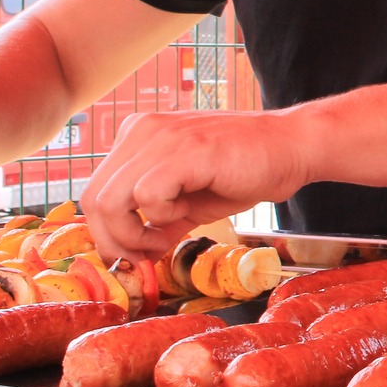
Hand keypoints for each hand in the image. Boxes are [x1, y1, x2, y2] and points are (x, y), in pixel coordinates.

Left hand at [82, 110, 311, 262]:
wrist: (293, 147)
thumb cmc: (247, 170)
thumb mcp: (191, 201)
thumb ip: (158, 221)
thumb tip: (134, 254)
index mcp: (138, 137)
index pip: (95, 191)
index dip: (107, 232)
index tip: (136, 253)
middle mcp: (142, 131)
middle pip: (93, 199)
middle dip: (113, 240)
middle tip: (145, 255)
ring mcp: (162, 138)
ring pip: (109, 200)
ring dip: (133, 233)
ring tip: (163, 238)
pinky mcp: (186, 151)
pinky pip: (145, 195)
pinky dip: (160, 217)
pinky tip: (183, 215)